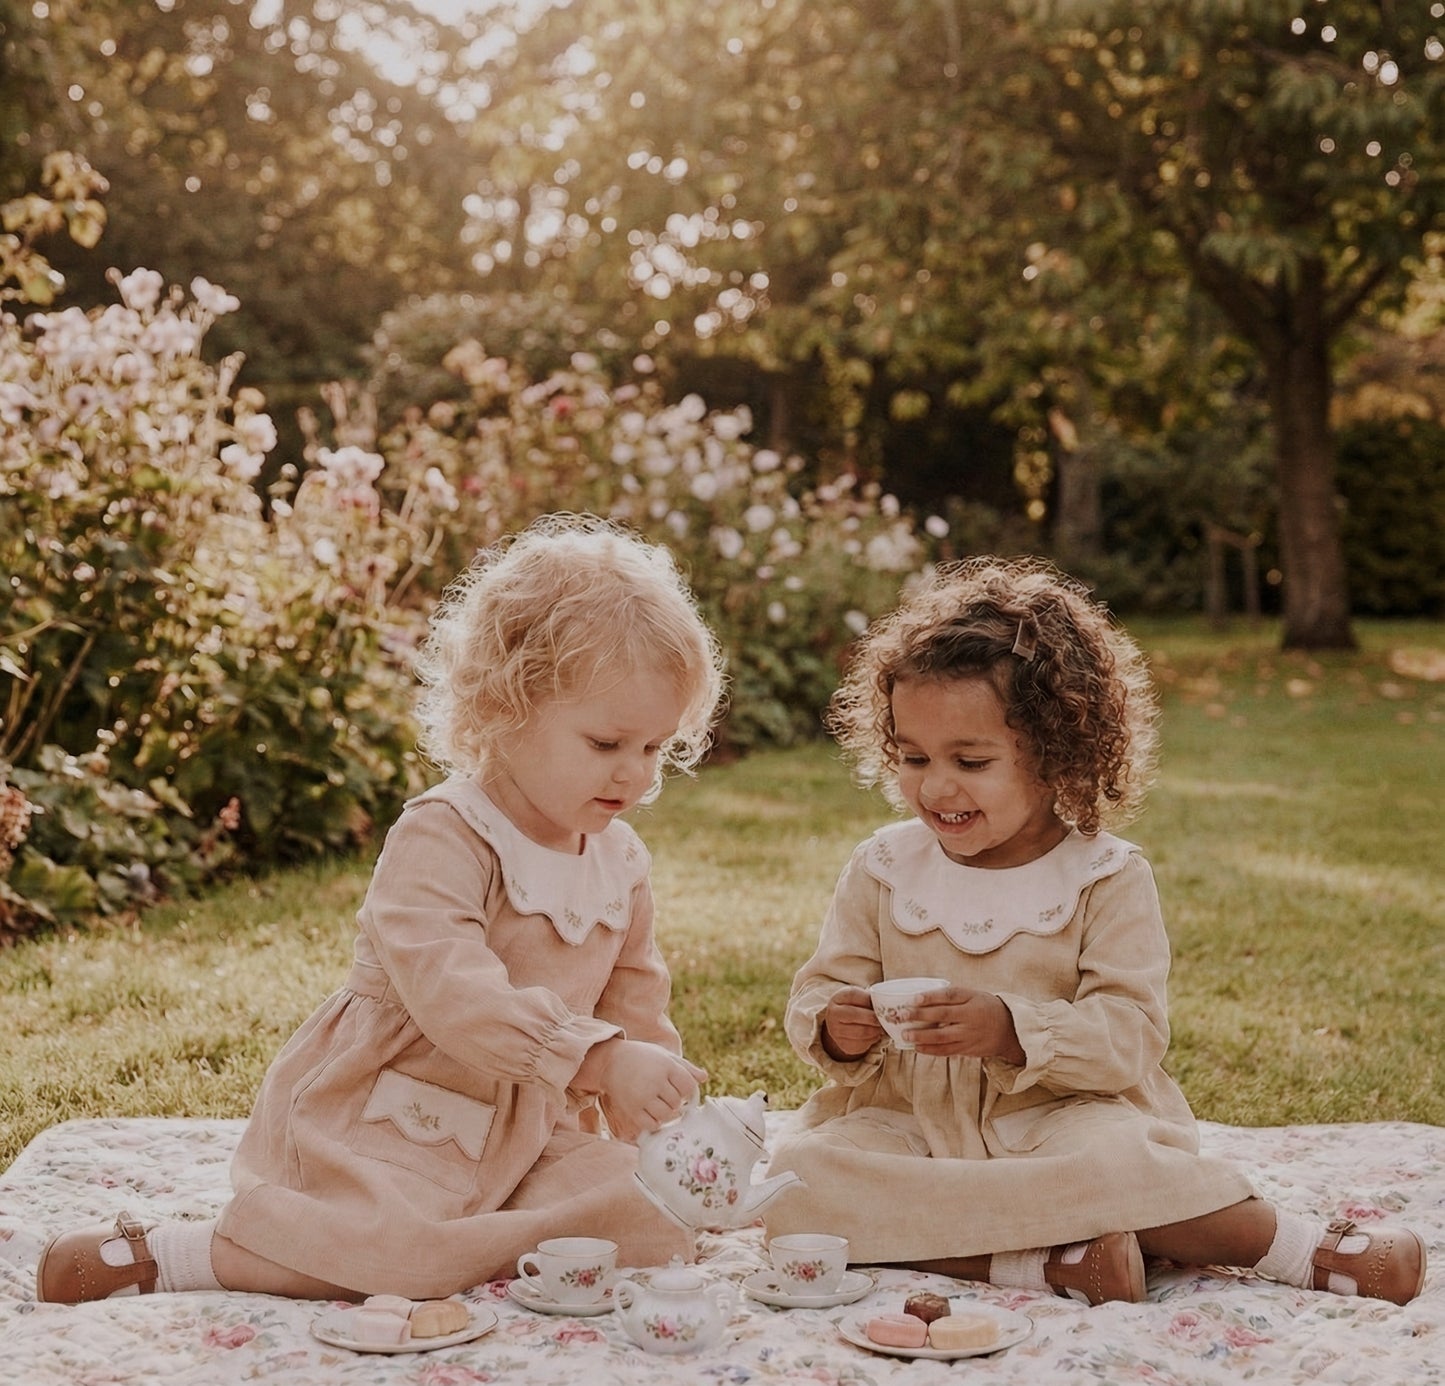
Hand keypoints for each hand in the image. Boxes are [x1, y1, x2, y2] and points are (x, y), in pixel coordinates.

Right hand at [584, 1039, 705, 1141]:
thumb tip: (704, 1078)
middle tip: (665, 1095)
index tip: (680, 1089)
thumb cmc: (642, 1057)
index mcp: (666, 1066)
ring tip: (659, 1103)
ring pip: (667, 1115)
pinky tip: (651, 1112)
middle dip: (675, 1101)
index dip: (687, 1091)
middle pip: (678, 1102)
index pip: (689, 1087)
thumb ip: (685, 1067)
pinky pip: (652, 1124)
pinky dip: (655, 1122)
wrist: (611, 1061)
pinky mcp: (632, 1109)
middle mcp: (655, 1081)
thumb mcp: (664, 1055)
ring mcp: (643, 1096)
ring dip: (667, 1112)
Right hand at [819, 985, 884, 1059]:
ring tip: (880, 1026)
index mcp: (838, 998)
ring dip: (876, 1030)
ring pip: (862, 1032)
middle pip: (856, 1015)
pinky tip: (873, 1034)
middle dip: (874, 1017)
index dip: (869, 1000)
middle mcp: (833, 1014)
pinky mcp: (844, 1045)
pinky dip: (873, 1039)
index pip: (854, 996)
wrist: (840, 1022)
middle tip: (885, 1018)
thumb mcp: (858, 997)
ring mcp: (836, 1031)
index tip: (881, 1004)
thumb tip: (887, 1005)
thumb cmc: (853, 1006)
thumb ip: (870, 998)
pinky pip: (863, 1044)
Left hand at [903, 985, 1024, 1061]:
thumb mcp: (974, 995)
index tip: (913, 998)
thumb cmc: (985, 1008)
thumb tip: (922, 997)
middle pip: (942, 1015)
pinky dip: (931, 1050)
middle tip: (902, 1016)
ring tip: (905, 1035)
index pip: (949, 995)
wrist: (1010, 1030)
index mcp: (971, 999)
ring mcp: (969, 1034)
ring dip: (922, 1037)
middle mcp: (970, 1017)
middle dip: (920, 1016)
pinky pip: (947, 1050)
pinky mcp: (968, 1049)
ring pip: (942, 1036)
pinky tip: (918, 1048)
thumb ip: (952, 996)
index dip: (930, 997)